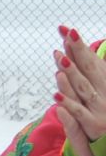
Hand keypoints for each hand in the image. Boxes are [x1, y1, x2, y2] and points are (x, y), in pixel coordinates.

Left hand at [53, 26, 105, 153]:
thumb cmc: (104, 113)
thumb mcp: (100, 90)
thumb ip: (88, 73)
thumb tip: (68, 52)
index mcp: (105, 83)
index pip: (90, 61)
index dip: (78, 46)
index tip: (65, 29)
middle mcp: (104, 93)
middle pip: (88, 70)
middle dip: (76, 52)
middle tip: (66, 35)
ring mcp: (100, 109)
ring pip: (83, 89)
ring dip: (72, 74)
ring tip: (59, 59)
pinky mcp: (94, 126)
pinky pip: (79, 114)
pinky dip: (68, 105)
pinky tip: (55, 95)